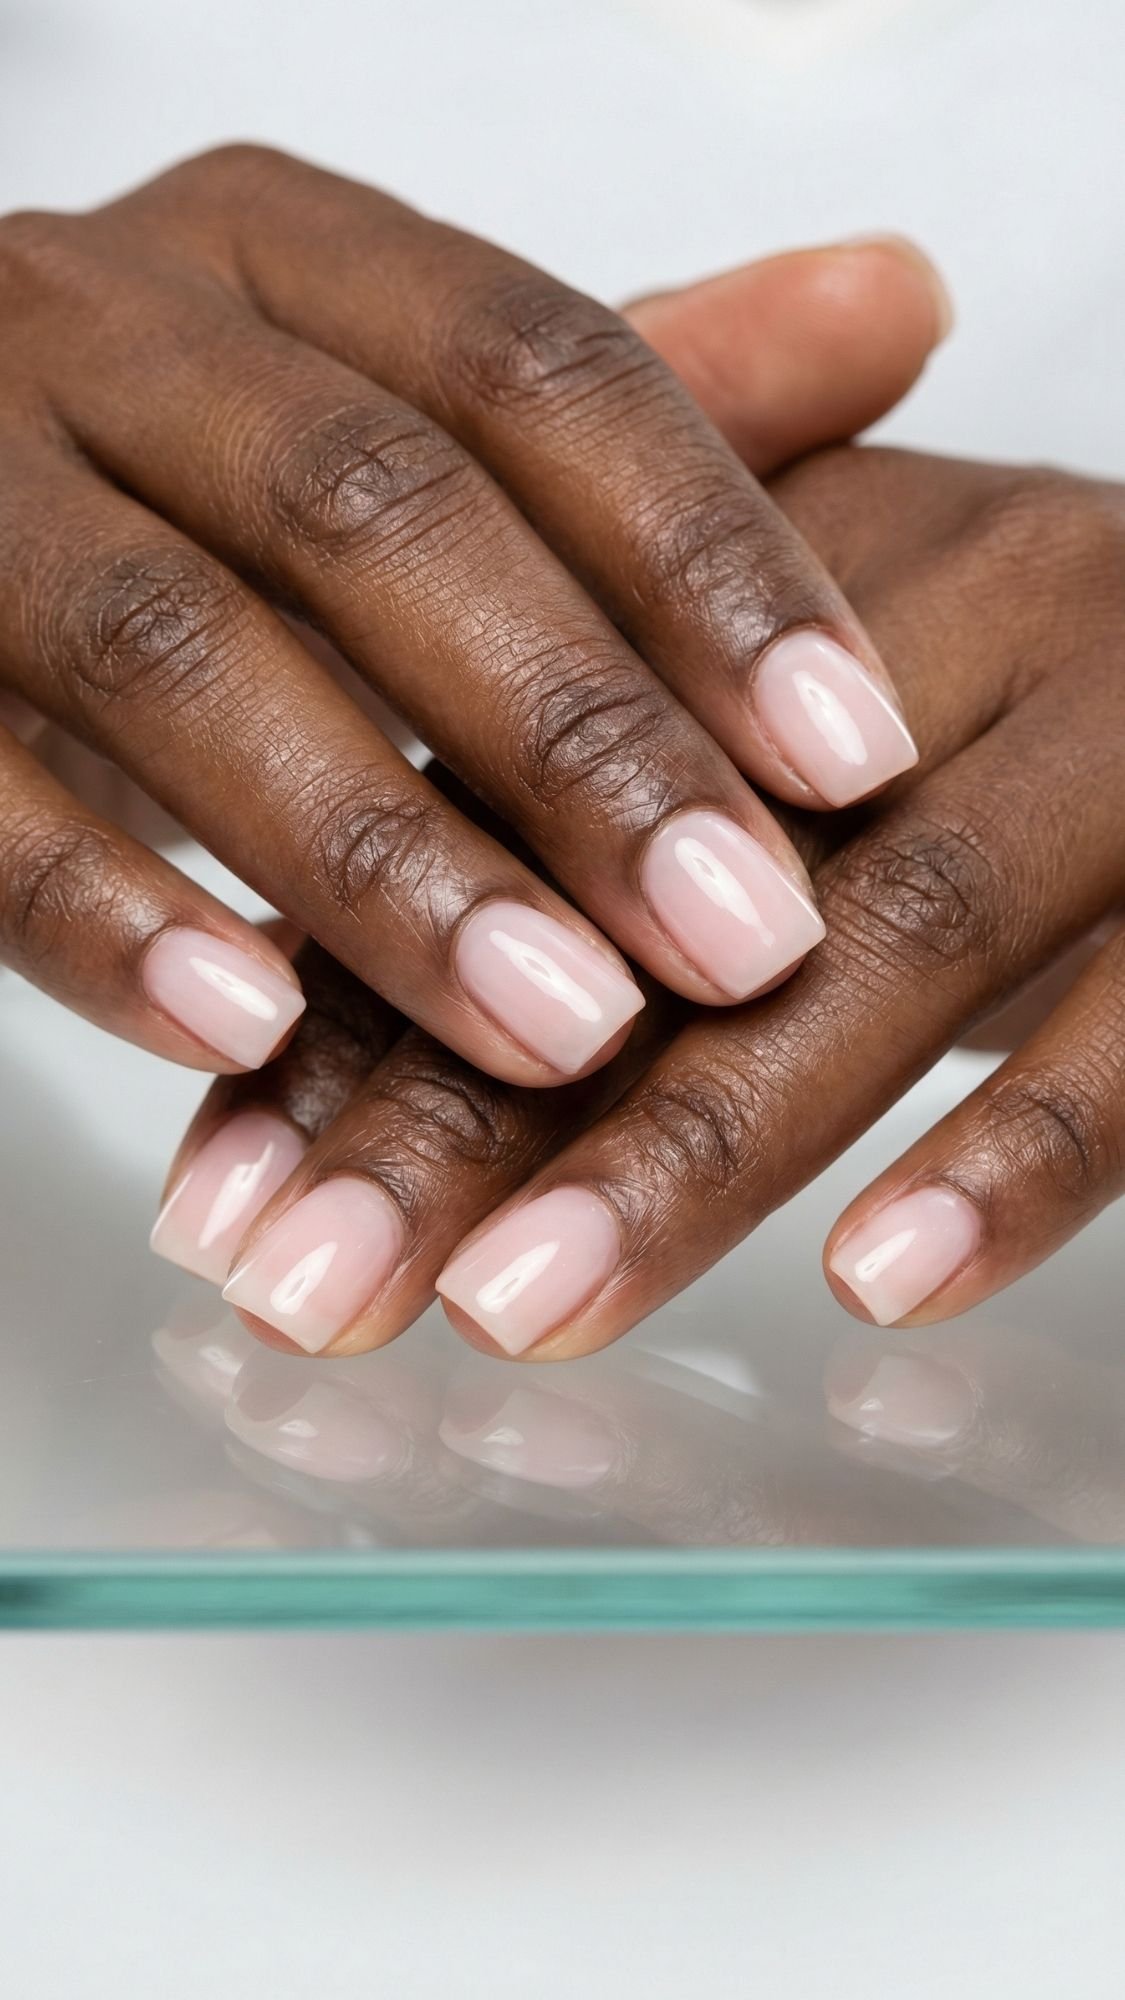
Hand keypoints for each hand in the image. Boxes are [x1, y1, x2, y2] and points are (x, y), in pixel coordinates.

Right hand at [145, 235, 948, 1339]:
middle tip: (736, 934)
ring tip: (559, 1028)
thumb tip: (897, 304)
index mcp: (275, 254)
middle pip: (371, 508)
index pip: (534, 363)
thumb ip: (627, 390)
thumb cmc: (183, 480)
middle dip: (574, 737)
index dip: (709, 558)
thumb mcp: (394, 405)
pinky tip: (256, 1032)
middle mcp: (104, 325)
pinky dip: (108, 914)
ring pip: (174, 652)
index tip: (852, 755)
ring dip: (380, 858)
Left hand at [167, 440, 1123, 1358]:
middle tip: (316, 1290)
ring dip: (695, 1142)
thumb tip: (305, 1072)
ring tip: (520, 1307)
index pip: (521, 795)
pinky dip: (1021, 1148)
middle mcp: (956, 602)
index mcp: (789, 576)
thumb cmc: (1026, 713)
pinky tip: (880, 1278)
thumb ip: (580, 849)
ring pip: (890, 932)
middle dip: (469, 1096)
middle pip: (666, 862)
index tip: (228, 1200)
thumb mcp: (789, 743)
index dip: (367, 1001)